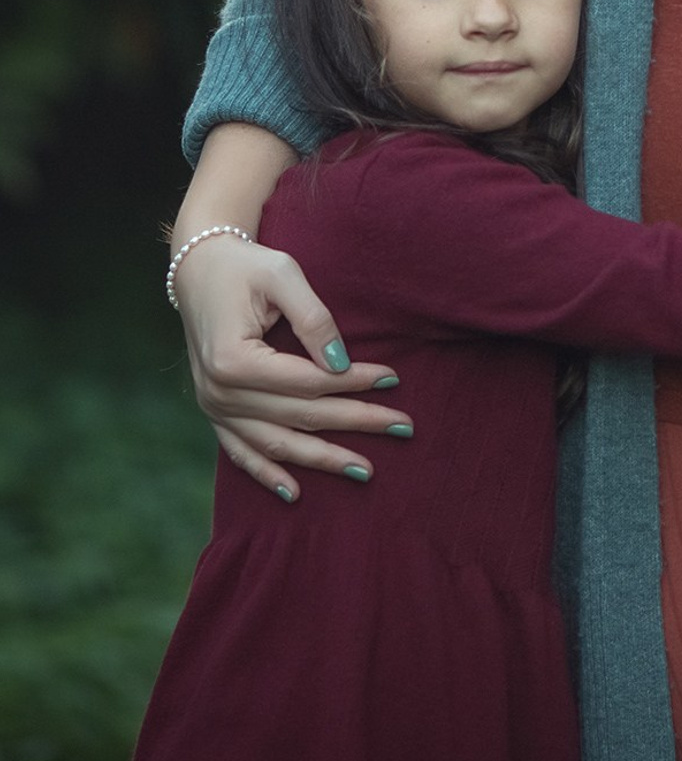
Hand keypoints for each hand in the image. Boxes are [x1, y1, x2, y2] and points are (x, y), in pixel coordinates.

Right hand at [173, 233, 406, 501]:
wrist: (198, 271)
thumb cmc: (246, 267)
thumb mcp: (283, 275)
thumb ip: (313, 318)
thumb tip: (341, 362)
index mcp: (234, 361)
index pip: (308, 382)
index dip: (353, 381)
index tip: (393, 377)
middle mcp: (219, 394)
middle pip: (300, 416)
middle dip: (355, 422)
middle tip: (403, 428)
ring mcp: (214, 409)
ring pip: (276, 444)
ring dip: (322, 460)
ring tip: (366, 470)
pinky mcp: (215, 413)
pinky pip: (242, 453)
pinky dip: (268, 475)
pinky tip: (295, 493)